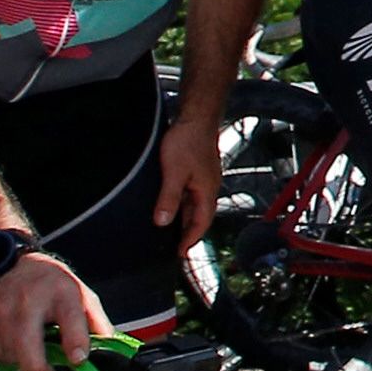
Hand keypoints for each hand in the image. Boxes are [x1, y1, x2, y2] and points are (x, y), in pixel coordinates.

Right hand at [0, 252, 109, 370]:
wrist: (12, 263)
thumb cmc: (49, 282)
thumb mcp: (80, 294)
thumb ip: (95, 322)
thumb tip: (108, 348)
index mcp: (61, 293)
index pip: (70, 319)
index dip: (75, 343)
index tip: (78, 360)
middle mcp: (29, 301)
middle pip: (27, 345)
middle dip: (38, 370)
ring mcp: (4, 311)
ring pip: (9, 355)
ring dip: (22, 365)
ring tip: (34, 358)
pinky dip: (6, 358)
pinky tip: (17, 349)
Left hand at [154, 112, 223, 240]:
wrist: (196, 116)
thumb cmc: (187, 141)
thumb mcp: (173, 173)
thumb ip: (169, 198)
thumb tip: (163, 223)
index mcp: (206, 191)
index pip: (201, 223)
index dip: (190, 239)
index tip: (180, 253)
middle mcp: (208, 187)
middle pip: (200, 216)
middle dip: (189, 231)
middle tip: (176, 246)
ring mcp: (204, 178)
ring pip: (195, 204)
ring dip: (185, 217)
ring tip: (172, 229)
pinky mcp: (198, 169)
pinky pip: (191, 193)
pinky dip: (183, 203)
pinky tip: (173, 201)